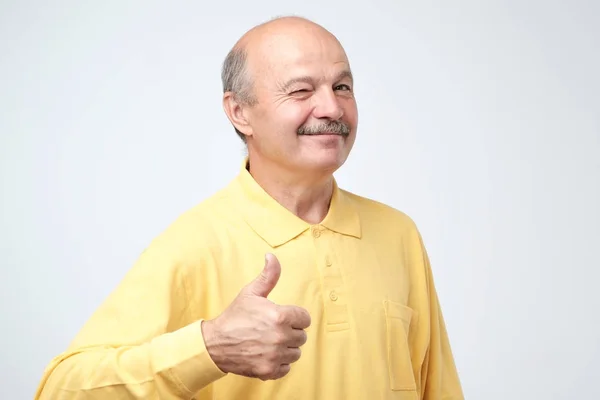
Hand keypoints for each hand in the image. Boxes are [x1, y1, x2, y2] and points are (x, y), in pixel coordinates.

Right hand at [201, 253, 310, 379]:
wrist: (215, 343)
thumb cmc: (234, 316)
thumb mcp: (251, 292)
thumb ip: (268, 275)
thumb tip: (272, 256)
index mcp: (280, 316)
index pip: (305, 319)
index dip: (295, 317)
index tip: (283, 318)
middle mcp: (280, 337)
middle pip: (301, 336)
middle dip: (290, 332)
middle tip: (273, 330)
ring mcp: (275, 355)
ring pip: (295, 353)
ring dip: (286, 348)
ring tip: (270, 342)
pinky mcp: (269, 370)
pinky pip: (286, 368)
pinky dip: (279, 363)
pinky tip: (267, 354)